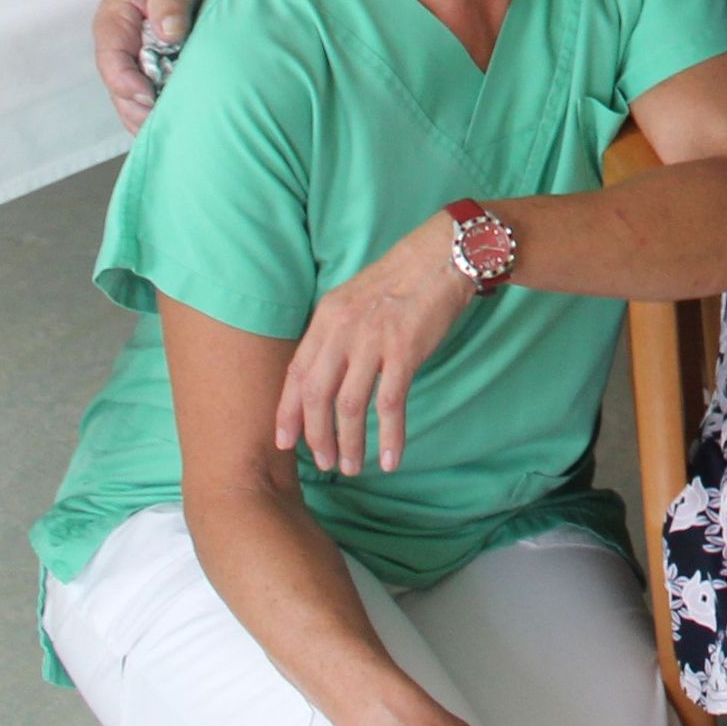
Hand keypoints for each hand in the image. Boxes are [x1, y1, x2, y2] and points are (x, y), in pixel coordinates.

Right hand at [96, 0, 231, 132]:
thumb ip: (170, 0)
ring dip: (150, 116)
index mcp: (116, 19)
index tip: (149, 96)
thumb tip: (168, 32)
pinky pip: (154, 96)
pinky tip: (181, 124)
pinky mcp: (161, 66)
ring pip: (135, 98)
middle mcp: (123, 43)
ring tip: (173, 131)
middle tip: (163, 125)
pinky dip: (163, 112)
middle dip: (138, 109)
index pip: (111, 59)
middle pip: (120, 87)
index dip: (126, 82)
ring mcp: (140, 58)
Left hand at [282, 213, 483, 476]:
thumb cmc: (399, 281)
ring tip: (352, 467)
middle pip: (318, 396)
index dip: (288, 412)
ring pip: (350, 407)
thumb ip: (334, 334)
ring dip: (350, 443)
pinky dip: (390, 436)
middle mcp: (343, 331)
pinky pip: (391, 404)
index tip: (286, 442)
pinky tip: (392, 458)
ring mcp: (373, 342)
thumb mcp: (352, 300)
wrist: (441, 258)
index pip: (296, 374)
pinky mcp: (405, 352)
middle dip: (317, 437)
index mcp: (326, 318)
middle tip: (324, 463)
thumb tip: (323, 377)